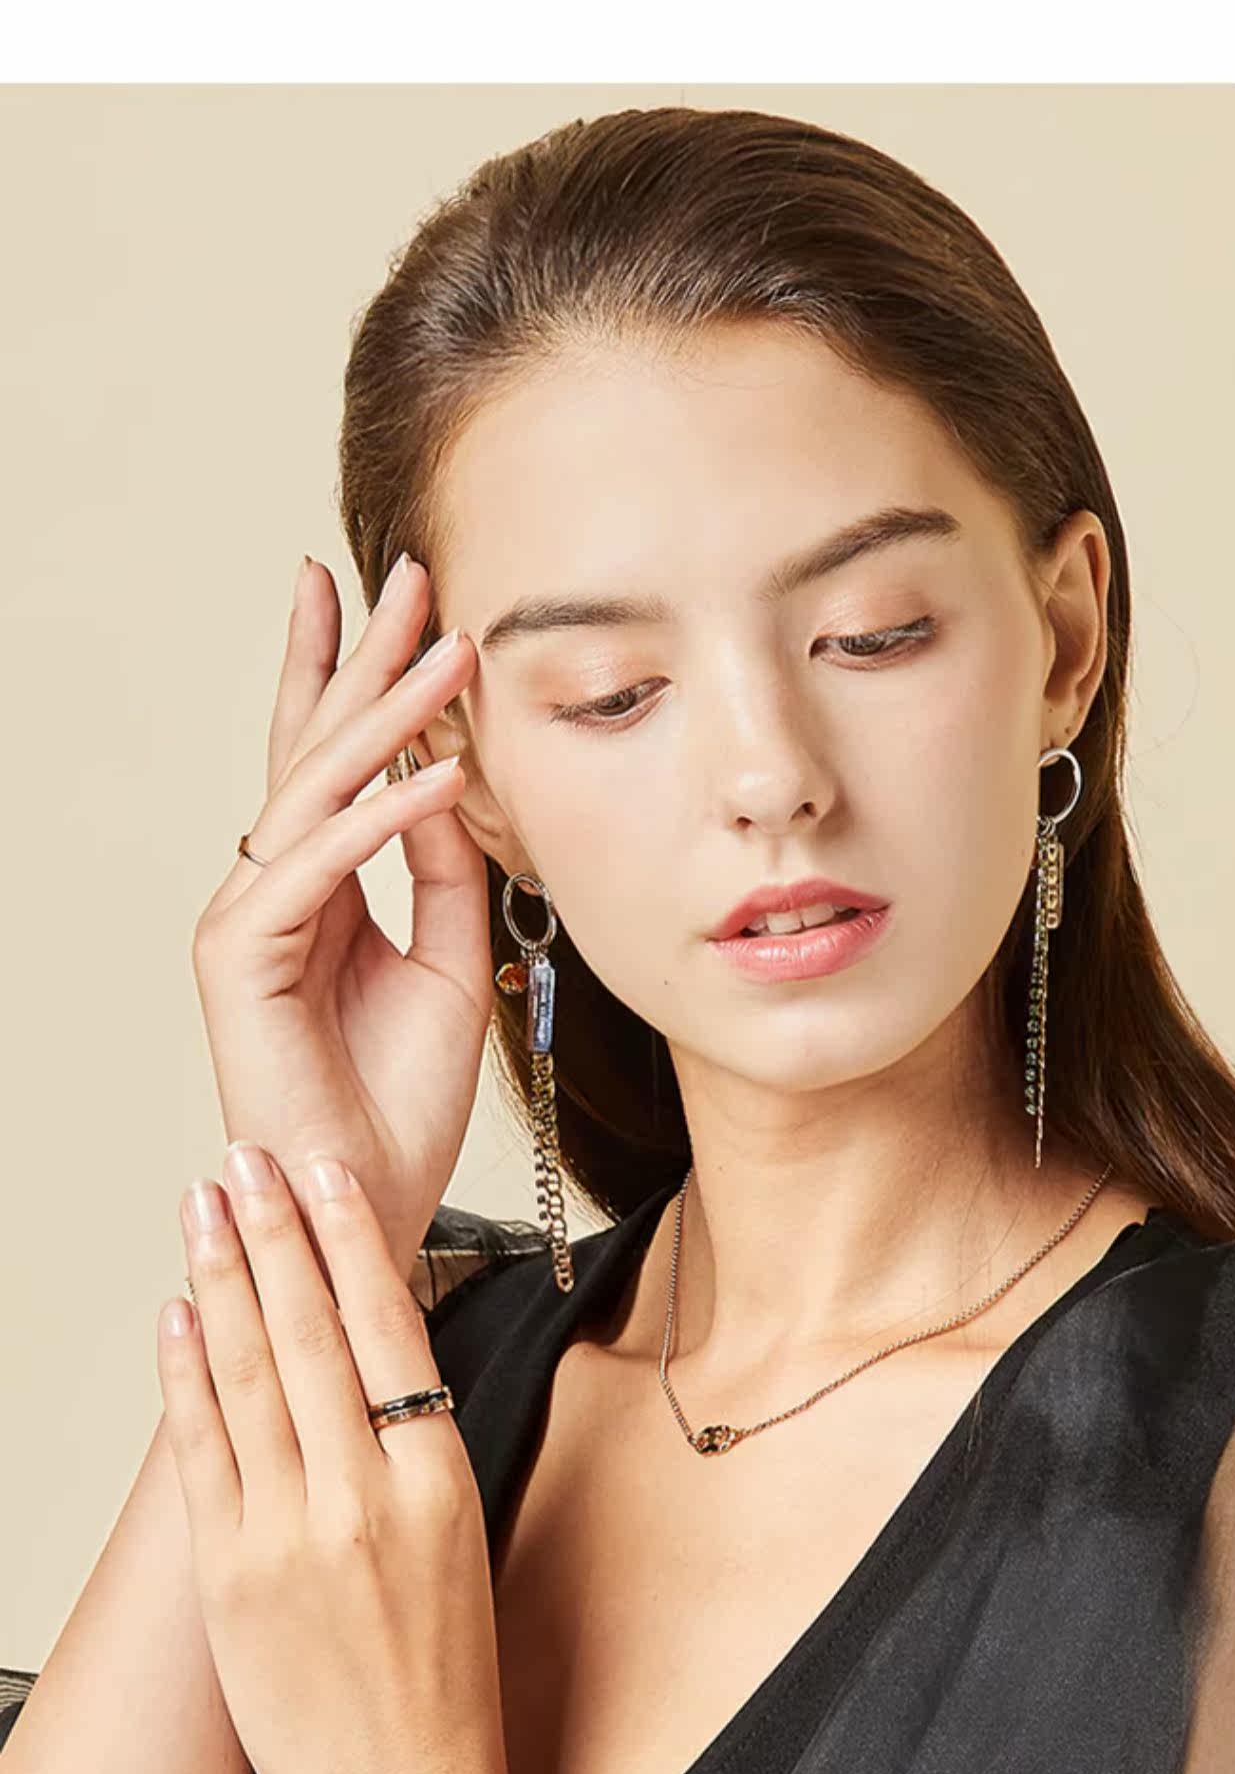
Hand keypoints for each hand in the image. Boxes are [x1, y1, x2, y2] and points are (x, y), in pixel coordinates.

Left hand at [157, 1139, 513, 1773]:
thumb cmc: (444, 1682)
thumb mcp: (459, 1539)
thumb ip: (411, 1446)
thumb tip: (363, 1349)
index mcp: (437, 1482)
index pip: (389, 1326)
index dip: (349, 1238)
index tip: (323, 1171)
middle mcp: (363, 1497)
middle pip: (308, 1333)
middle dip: (272, 1232)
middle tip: (246, 1157)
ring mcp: (288, 1537)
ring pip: (247, 1376)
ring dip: (220, 1280)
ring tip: (203, 1208)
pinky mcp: (229, 1579)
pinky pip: (202, 1453)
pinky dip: (183, 1376)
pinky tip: (175, 1316)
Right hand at [190, 552, 492, 1279]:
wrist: (370, 1198)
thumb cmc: (402, 1094)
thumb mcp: (449, 958)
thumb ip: (444, 870)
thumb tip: (454, 777)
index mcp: (319, 886)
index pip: (333, 760)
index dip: (358, 676)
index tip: (396, 599)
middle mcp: (273, 888)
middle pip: (313, 749)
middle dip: (363, 658)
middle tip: (408, 574)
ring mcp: (248, 919)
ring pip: (316, 793)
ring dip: (387, 719)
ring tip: (450, 654)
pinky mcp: (241, 958)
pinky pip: (320, 867)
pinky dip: (383, 820)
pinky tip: (440, 773)